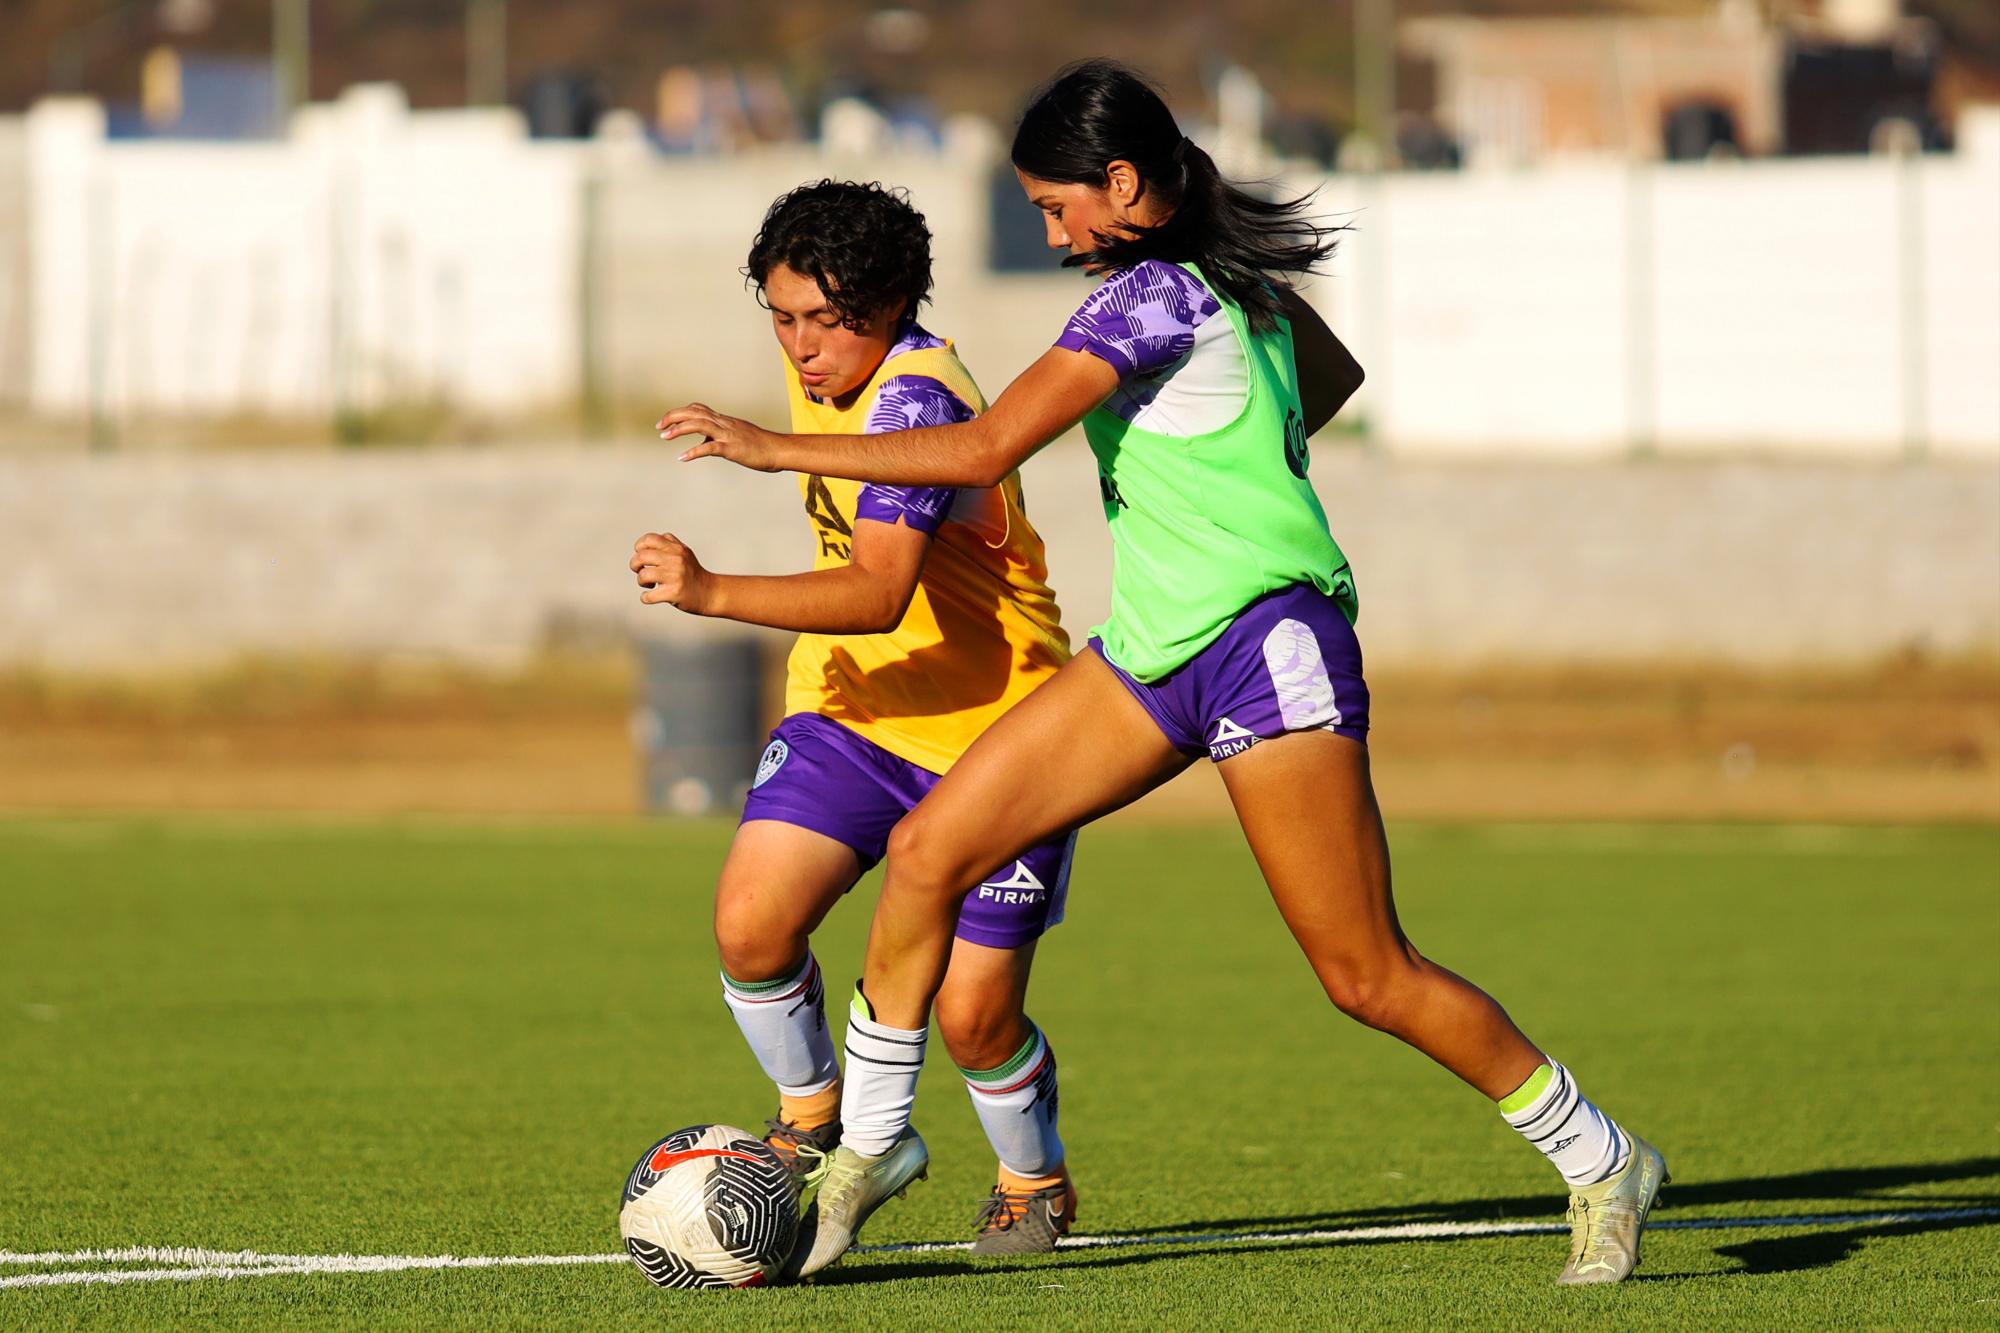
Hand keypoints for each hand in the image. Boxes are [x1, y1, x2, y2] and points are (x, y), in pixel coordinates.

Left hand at [630, 531, 710, 612]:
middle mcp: (676, 560)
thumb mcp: (685, 553)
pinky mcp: (674, 592)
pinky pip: (648, 596)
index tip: (642, 556)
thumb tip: (646, 543)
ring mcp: (675, 576)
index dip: (639, 547)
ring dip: (641, 581)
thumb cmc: (693, 574)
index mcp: (677, 548)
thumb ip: (668, 544)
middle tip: (640, 571)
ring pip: (643, 575)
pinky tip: (651, 596)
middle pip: (641, 556)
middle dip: (635, 565)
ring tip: (648, 584)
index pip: (649, 539)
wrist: (710, 593)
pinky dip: (645, 597)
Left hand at [655, 403, 783, 471]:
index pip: (697, 409)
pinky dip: (693, 451)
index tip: (665, 423)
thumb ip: (718, 437)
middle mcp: (723, 423)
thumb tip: (704, 443)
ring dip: (679, 429)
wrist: (777, 450)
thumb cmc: (759, 446)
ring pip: (699, 424)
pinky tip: (682, 457)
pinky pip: (709, 448)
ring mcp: (727, 435)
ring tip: (664, 437)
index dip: (679, 413)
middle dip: (673, 417)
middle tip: (659, 427)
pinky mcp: (731, 448)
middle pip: (693, 412)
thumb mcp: (735, 438)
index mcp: (723, 420)